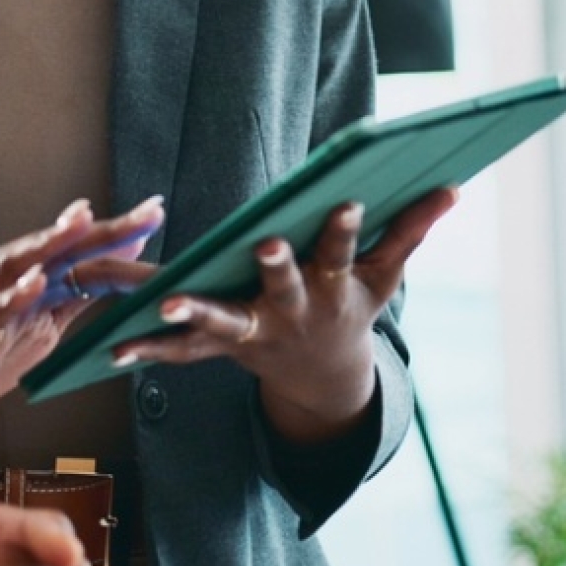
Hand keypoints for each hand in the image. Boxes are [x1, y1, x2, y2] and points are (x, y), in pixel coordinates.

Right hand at [0, 194, 164, 437]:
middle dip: (103, 227)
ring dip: (51, 241)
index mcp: (39, 285)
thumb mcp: (44, 325)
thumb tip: (126, 260)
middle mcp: (15, 286)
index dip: (121, 234)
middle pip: (59, 248)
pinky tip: (34, 283)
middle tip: (146, 211)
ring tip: (83, 219)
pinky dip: (11, 297)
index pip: (83, 253)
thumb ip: (80, 294)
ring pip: (18, 264)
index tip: (157, 211)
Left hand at [110, 185, 458, 443]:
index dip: (343, 229)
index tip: (346, 201)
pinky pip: (181, 350)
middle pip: (282, 286)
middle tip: (267, 243)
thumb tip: (451, 186)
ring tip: (167, 301)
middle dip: (277, 265)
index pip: (341, 253)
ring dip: (195, 311)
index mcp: (333, 289)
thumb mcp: (386, 275)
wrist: (323, 379)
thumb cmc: (354, 307)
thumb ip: (411, 230)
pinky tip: (114, 345)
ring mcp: (254, 332)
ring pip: (221, 321)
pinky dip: (149, 347)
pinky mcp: (220, 347)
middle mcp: (293, 312)